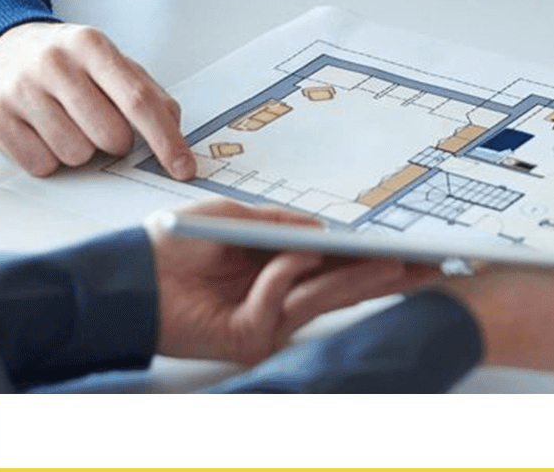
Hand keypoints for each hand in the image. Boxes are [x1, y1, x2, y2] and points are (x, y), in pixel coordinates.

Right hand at [0, 20, 196, 178]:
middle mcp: (54, 63)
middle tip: (98, 123)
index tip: (184, 168)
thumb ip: (144, 90)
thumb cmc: (64, 61)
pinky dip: (48, 158)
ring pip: (75, 155)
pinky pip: (41, 165)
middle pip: (109, 135)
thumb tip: (174, 127)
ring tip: (64, 123)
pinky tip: (39, 131)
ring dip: (79, 150)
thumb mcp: (106, 61)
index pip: (138, 100)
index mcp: (91, 45)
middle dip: (114, 142)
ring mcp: (20, 89)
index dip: (166, 140)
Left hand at [146, 198, 439, 364]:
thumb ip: (277, 224)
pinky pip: (279, 297)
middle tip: (424, 265)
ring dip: (361, 279)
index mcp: (278, 270)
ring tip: (396, 264)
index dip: (370, 258)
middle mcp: (278, 300)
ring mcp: (265, 322)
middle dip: (385, 275)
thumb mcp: (233, 218)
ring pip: (323, 298)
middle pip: (342, 287)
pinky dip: (286, 270)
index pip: (336, 267)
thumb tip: (323, 231)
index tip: (407, 251)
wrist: (129, 272)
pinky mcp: (247, 336)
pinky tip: (291, 253)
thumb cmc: (175, 244)